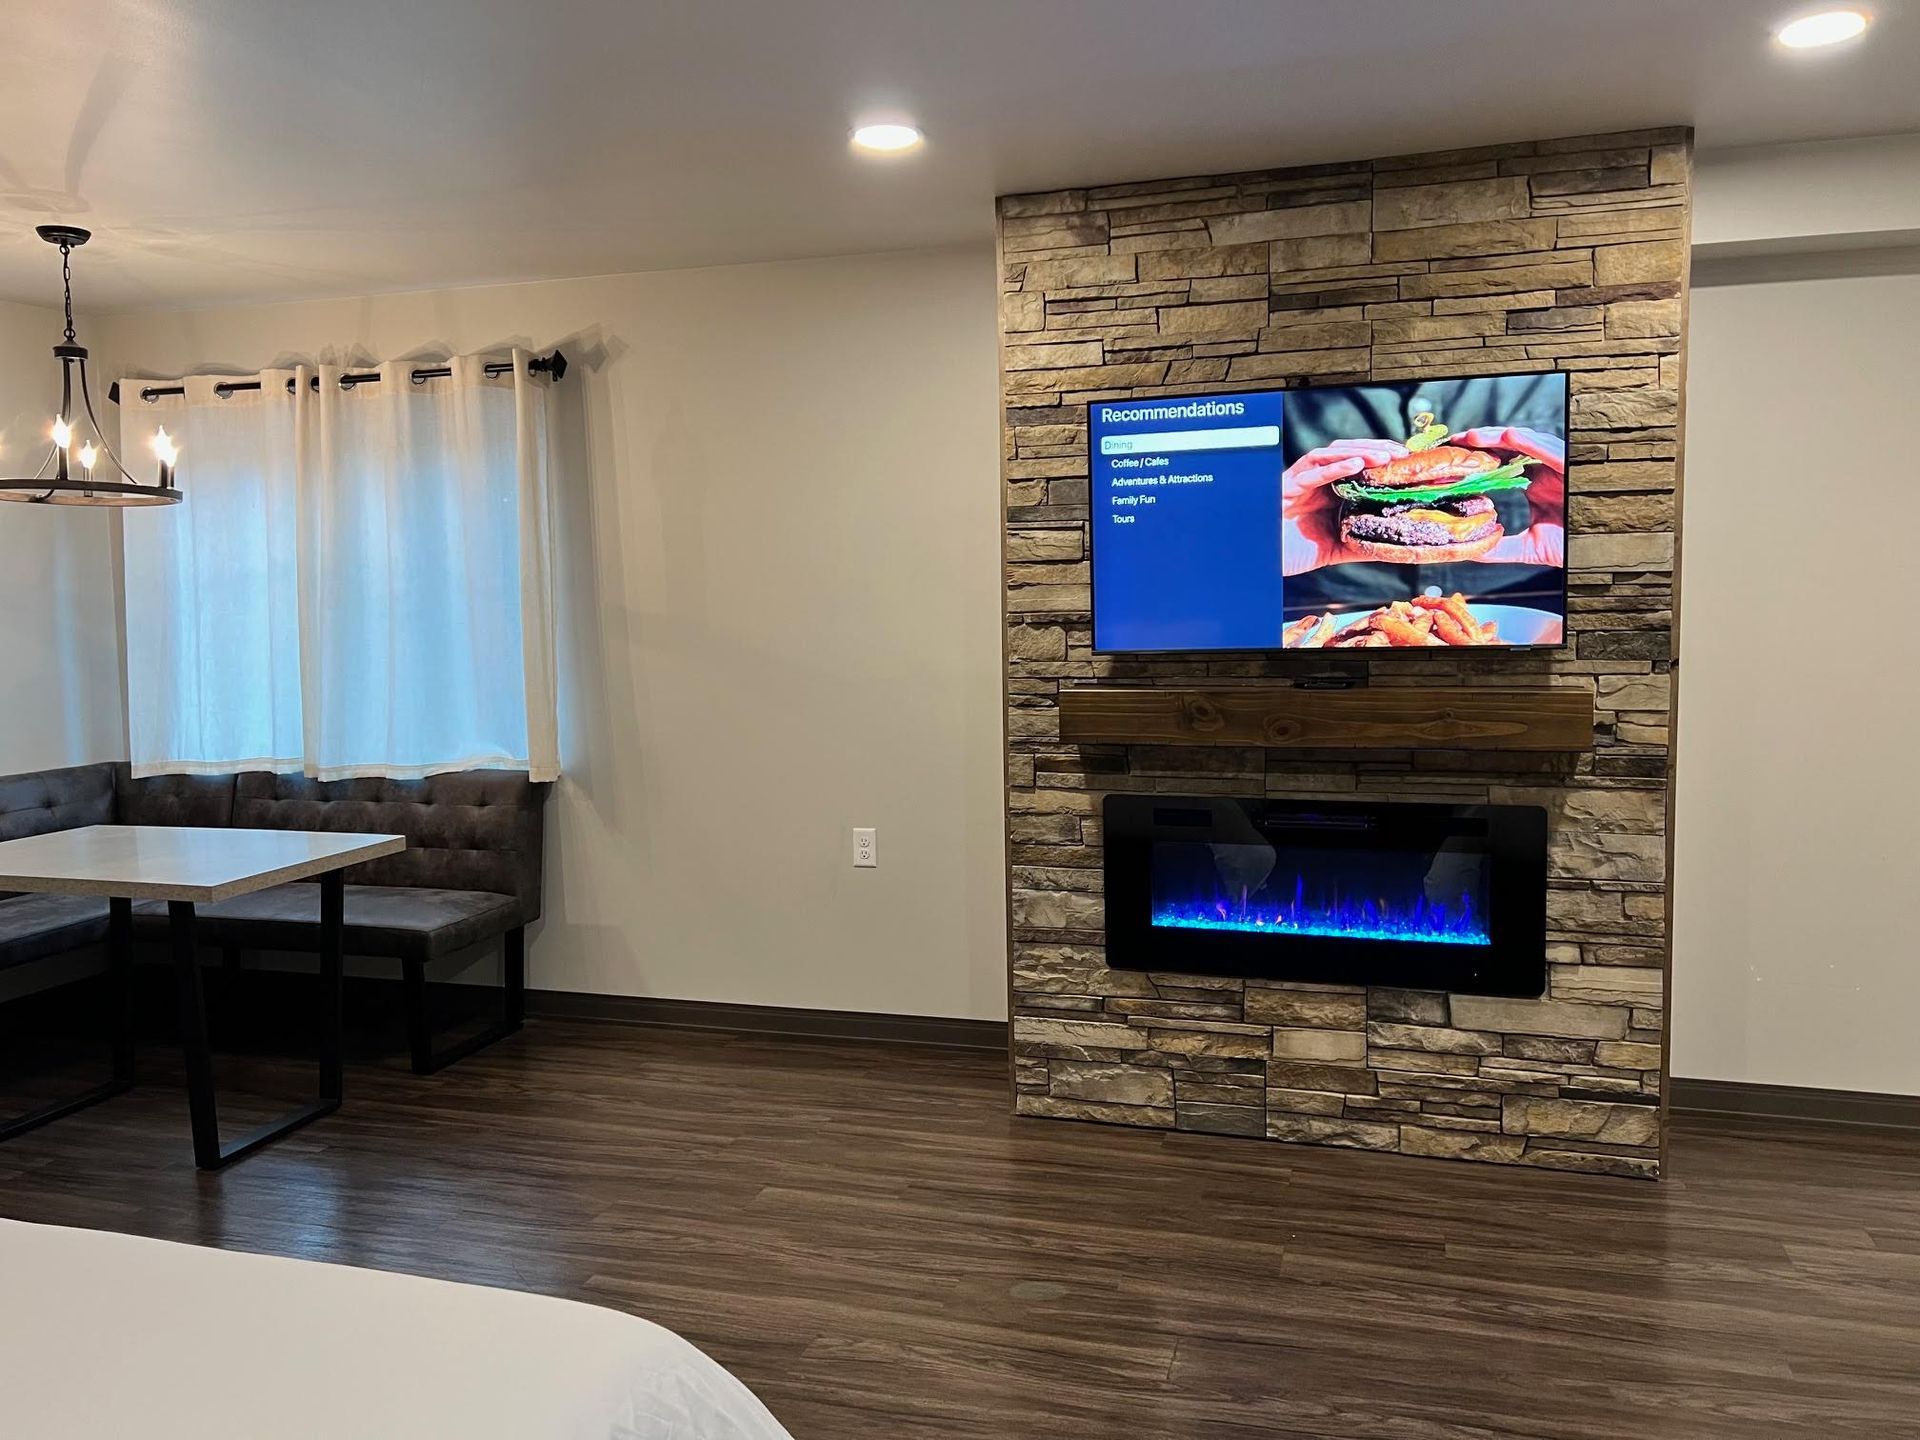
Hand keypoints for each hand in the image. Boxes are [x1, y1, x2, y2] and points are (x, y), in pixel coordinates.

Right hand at [1281, 439, 1406, 575]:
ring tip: (1384, 456)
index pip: (1358, 464)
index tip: (1408, 460)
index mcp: (1328, 490)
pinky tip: (1355, 464)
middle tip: (1402, 454)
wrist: (1261, 561)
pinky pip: (1311, 472)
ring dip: (1359, 451)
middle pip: (1348, 452)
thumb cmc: (1291, 552)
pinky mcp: (1286, 488)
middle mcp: (1315, 481)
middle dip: (1376, 449)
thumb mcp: (1336, 549)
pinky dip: (1334, 466)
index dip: (1382, 458)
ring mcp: (1301, 482)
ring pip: (1331, 455)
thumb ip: (1363, 545)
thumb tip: (1397, 548)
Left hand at [1453, 425, 1564, 566]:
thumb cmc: (1571, 543)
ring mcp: (1558, 466)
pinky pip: (1550, 450)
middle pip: (1509, 447)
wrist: (1597, 549)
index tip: (1451, 457)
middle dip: (1481, 441)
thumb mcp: (1530, 547)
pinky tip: (1509, 437)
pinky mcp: (1572, 468)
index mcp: (1534, 483)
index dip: (1477, 457)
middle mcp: (1545, 470)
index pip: (1501, 462)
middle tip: (1454, 441)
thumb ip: (1501, 548)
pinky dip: (1529, 442)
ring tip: (1472, 437)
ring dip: (1498, 437)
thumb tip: (1470, 552)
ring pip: (1526, 442)